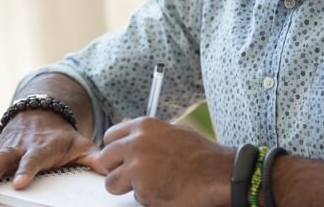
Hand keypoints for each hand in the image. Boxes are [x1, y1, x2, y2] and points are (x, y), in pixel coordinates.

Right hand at [0, 110, 105, 195]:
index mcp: (40, 147)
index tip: (20, 183)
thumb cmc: (61, 137)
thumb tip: (109, 167)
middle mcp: (17, 147)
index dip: (26, 170)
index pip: (33, 159)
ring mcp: (0, 149)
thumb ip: (92, 157)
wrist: (41, 115)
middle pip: (2, 160)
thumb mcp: (79, 144)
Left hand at [96, 117, 233, 206]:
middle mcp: (136, 143)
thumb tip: (132, 140)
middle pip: (104, 159)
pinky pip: (134, 197)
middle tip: (131, 176)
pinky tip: (164, 191)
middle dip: (114, 169)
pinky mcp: (142, 188)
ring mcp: (137, 166)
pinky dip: (146, 198)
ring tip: (149, 185)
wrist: (219, 173)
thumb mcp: (173, 132)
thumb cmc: (201, 155)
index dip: (115, 151)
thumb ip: (149, 135)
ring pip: (111, 182)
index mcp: (143, 126)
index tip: (120, 159)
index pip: (110, 136)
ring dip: (126, 187)